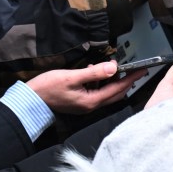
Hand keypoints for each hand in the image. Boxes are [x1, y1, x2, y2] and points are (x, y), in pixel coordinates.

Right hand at [25, 62, 143, 113]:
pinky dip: (101, 81)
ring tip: (111, 66)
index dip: (131, 78)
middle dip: (126, 81)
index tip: (142, 70)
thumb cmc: (48, 88)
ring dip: (112, 80)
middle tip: (135, 69)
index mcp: (92, 101)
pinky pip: (97, 91)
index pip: (118, 89)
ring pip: (107, 92)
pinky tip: (95, 71)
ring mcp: (86, 104)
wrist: (30, 100)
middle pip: (116, 93)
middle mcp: (91, 105)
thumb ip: (94, 73)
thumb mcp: (72, 77)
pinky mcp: (81, 101)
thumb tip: (113, 68)